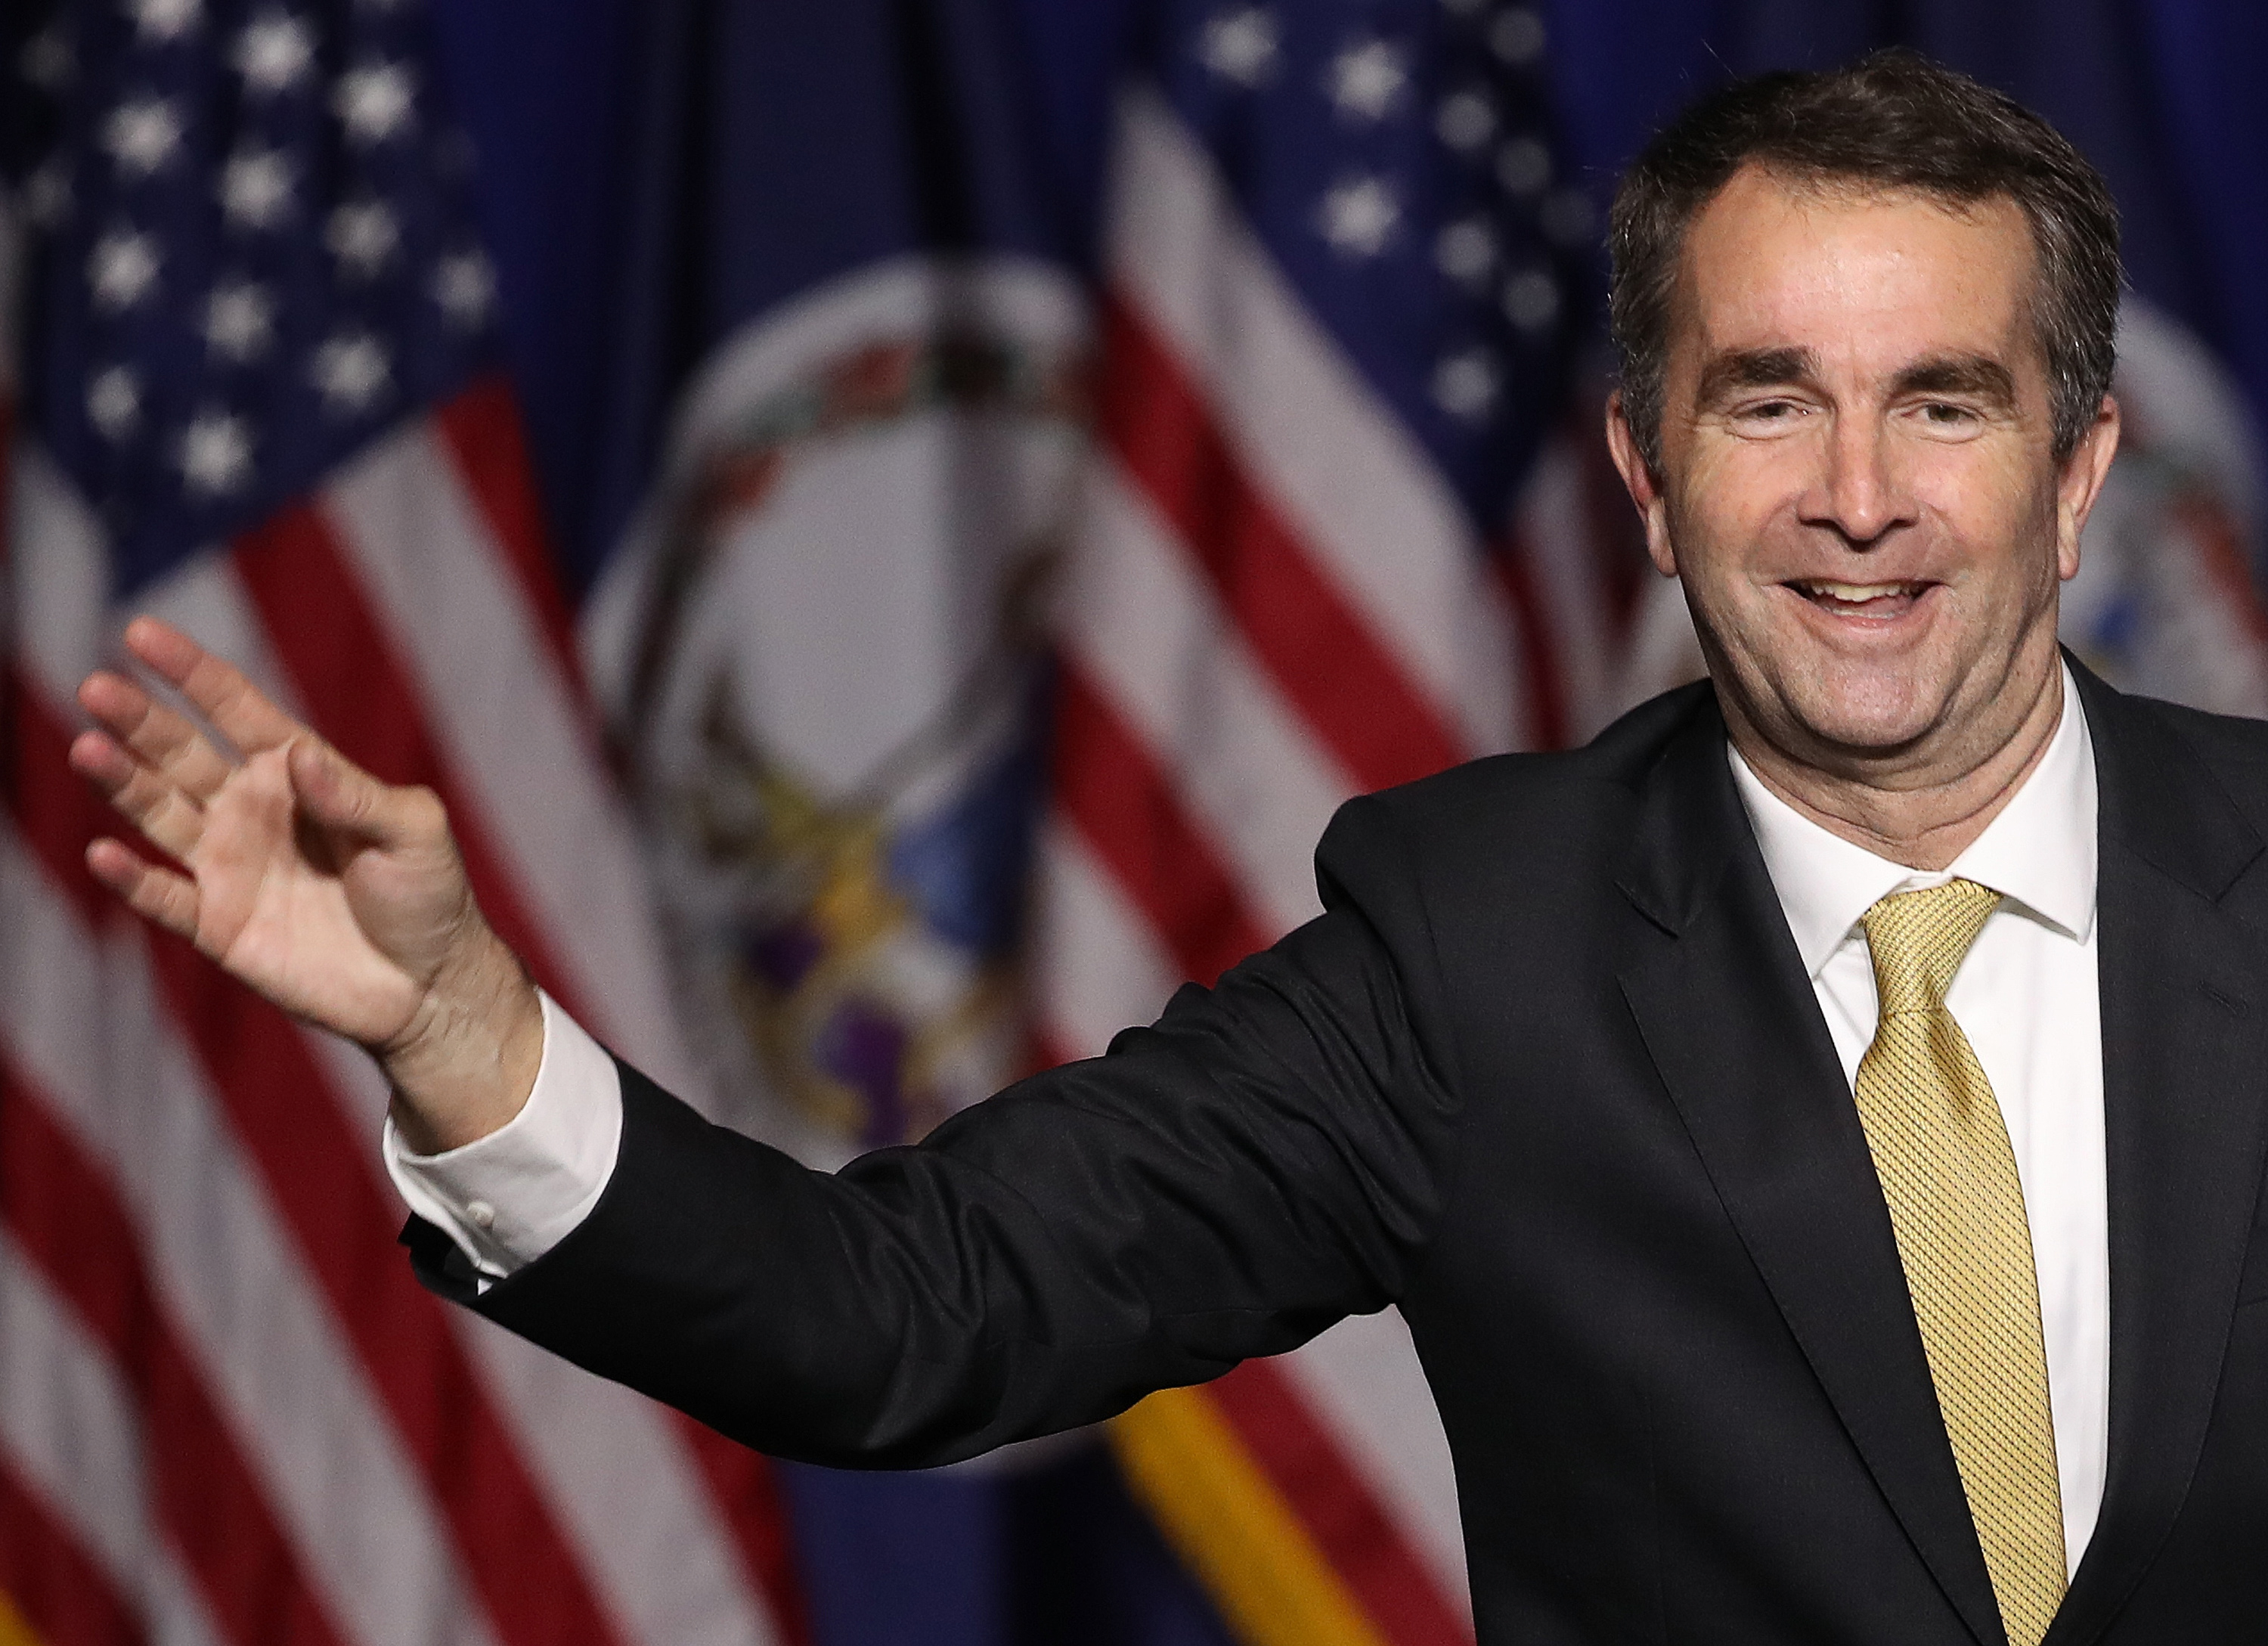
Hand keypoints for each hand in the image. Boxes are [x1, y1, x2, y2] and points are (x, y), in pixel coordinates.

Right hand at [70, 617, 542, 1151]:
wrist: (428, 986)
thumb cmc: (430, 896)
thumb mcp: (414, 832)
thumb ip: (358, 794)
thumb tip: (299, 756)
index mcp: (298, 773)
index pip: (235, 710)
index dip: (190, 672)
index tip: (140, 631)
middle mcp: (252, 810)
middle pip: (181, 754)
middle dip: (139, 721)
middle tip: (95, 688)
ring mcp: (229, 866)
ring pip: (159, 814)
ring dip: (122, 783)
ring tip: (86, 749)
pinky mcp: (218, 925)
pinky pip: (163, 897)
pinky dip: (132, 879)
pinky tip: (104, 853)